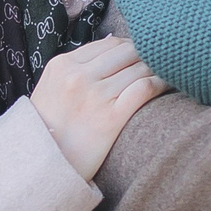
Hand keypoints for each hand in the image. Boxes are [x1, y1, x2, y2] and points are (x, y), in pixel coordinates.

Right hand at [31, 37, 167, 181]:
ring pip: (139, 67)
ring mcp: (95, 96)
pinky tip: (167, 85)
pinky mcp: (111, 117)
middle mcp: (78, 76)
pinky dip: (160, 83)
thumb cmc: (48, 128)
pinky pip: (145, 88)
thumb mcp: (51, 87)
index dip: (129, 49)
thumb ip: (77, 67)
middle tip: (157, 67)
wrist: (42, 166)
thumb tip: (113, 45)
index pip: (109, 43)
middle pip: (127, 51)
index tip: (139, 59)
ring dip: (156, 70)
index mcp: (62, 65)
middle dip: (144, 57)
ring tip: (167, 75)